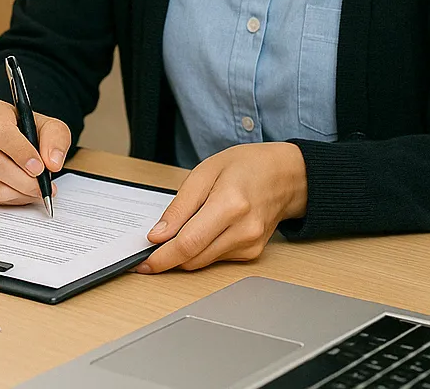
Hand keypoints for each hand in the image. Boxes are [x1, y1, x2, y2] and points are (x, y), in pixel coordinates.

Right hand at [0, 98, 71, 204]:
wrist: (18, 140)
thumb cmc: (31, 132)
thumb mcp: (51, 127)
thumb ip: (56, 140)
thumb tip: (52, 162)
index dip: (19, 153)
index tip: (38, 168)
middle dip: (21, 180)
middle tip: (41, 187)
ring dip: (17, 193)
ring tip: (34, 190)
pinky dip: (7, 199)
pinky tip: (20, 191)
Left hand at [136, 142, 307, 273]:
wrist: (285, 175)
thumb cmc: (246, 166)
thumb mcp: (204, 172)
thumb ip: (180, 206)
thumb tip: (158, 234)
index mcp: (230, 205)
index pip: (189, 243)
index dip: (163, 257)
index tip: (144, 263)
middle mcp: (243, 231)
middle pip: (194, 258)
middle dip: (167, 258)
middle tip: (146, 253)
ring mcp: (250, 245)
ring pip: (203, 262)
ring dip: (183, 255)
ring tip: (173, 235)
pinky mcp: (252, 254)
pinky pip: (216, 258)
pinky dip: (201, 250)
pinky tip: (200, 231)